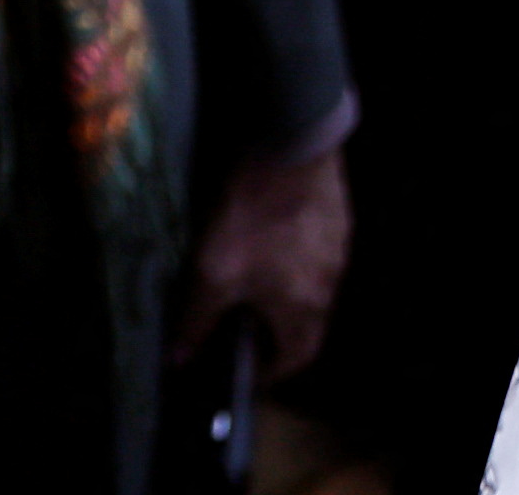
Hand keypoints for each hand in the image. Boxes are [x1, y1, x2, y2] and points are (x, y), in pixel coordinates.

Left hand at [181, 138, 350, 378]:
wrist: (295, 147)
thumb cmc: (253, 219)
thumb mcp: (212, 273)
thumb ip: (196, 321)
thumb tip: (178, 361)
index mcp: (303, 308)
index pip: (297, 359)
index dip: (272, 371)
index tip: (246, 370)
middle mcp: (330, 285)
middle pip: (309, 326)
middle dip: (278, 333)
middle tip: (244, 325)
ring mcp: (339, 249)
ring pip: (316, 288)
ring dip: (289, 295)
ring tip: (256, 282)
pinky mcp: (340, 218)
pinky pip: (320, 254)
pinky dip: (298, 261)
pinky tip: (275, 240)